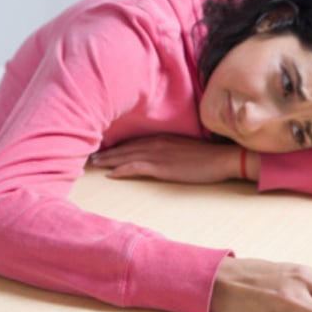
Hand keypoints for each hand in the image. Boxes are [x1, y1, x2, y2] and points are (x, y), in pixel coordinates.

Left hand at [90, 135, 247, 183]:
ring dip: (109, 160)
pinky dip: (121, 169)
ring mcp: (158, 154)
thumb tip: (161, 156)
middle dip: (107, 152)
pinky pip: (136, 166)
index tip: (103, 149)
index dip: (117, 146)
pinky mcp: (162, 167)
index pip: (133, 141)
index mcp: (161, 138)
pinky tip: (110, 173)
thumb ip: (169, 150)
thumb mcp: (184, 148)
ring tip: (94, 164)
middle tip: (90, 156)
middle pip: (125, 147)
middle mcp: (156, 143)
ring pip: (126, 155)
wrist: (221, 158)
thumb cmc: (207, 156)